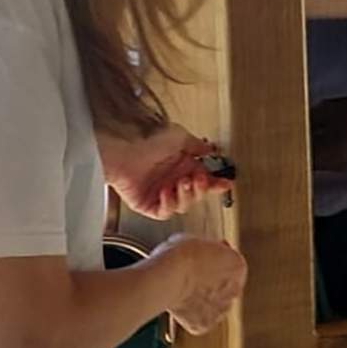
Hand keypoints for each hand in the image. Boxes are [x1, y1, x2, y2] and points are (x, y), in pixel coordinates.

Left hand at [101, 123, 232, 218]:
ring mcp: (159, 193)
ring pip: (183, 205)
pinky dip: (169, 203)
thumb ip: (197, 146)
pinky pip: (164, 212)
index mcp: (181, 165)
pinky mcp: (147, 204)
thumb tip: (210, 149)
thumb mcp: (178, 135)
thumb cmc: (144, 138)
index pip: (204, 179)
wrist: (120, 148)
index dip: (216, 183)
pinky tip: (166, 191)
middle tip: (200, 179)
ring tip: (182, 183)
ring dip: (186, 195)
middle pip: (196, 194)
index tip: (225, 183)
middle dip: (202, 188)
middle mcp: (171, 180)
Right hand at [150, 237, 247, 336]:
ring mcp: (220, 310)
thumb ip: (207, 253)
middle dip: (211, 284)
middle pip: (225, 287)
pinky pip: (197, 319)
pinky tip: (177, 304)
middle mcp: (235, 290)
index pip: (230, 264)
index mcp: (238, 266)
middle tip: (191, 278)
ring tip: (182, 290)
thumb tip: (201, 255)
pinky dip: (189, 314)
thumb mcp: (199, 242)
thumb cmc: (181, 255)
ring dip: (202, 301)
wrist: (170, 277)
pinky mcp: (203, 324)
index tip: (203, 261)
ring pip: (212, 306)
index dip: (215, 262)